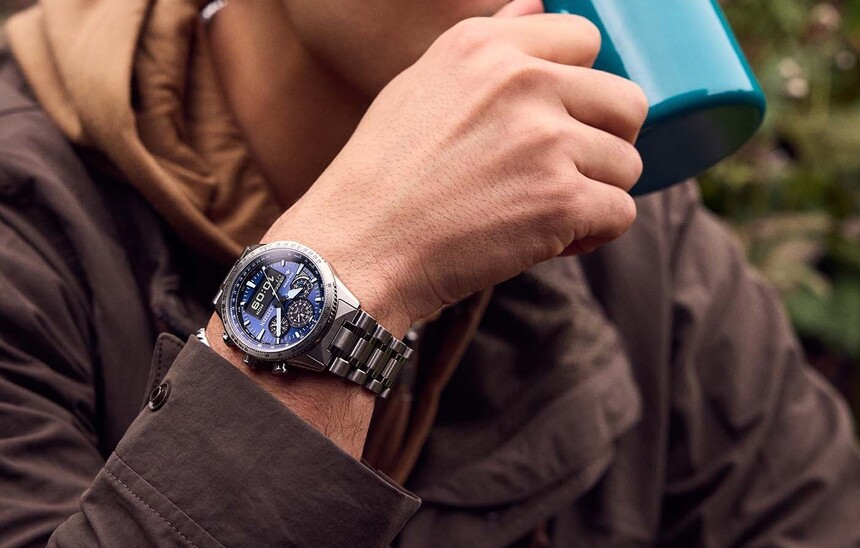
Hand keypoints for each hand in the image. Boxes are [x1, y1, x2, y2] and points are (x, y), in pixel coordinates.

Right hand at [264, 2, 647, 334]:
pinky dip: (592, 234)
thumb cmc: (384, 175)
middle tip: (564, 172)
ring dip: (595, 192)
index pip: (586, 39)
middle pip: (626, 101)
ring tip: (545, 211)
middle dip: (604, 141)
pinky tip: (550, 240)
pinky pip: (621, 212)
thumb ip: (489, 43)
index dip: (580, 87)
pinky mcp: (560, 201)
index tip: (557, 121)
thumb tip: (537, 5)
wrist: (358, 248)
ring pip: (628, 163)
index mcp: (487, 48)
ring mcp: (546, 141)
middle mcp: (522, 82)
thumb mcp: (422, 84)